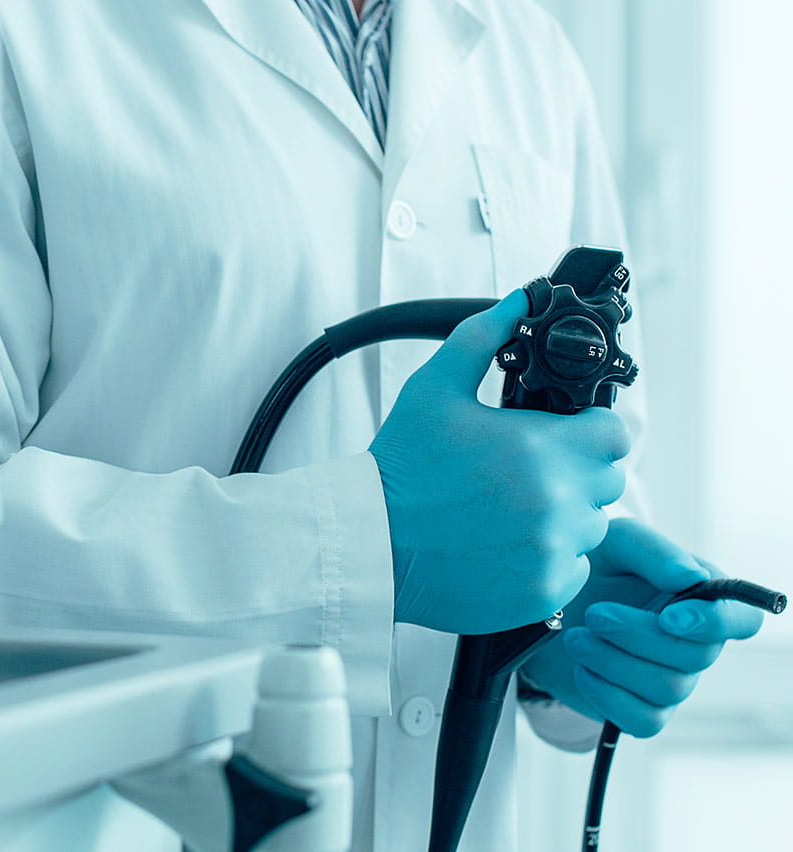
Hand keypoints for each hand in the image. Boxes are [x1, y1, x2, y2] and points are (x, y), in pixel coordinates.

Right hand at [370, 289, 631, 634]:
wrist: (366, 541)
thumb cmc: (398, 466)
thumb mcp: (434, 387)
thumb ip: (483, 336)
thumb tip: (520, 297)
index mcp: (542, 449)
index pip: (617, 435)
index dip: (590, 432)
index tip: (560, 438)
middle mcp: (557, 502)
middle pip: (608, 481)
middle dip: (575, 473)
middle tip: (523, 473)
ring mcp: (552, 551)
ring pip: (591, 528)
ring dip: (562, 518)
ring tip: (507, 512)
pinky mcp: (541, 591)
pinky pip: (571, 570)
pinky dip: (545, 560)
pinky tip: (500, 546)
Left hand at [520, 518, 765, 736]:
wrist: (545, 607)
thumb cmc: (591, 568)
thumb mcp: (614, 542)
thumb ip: (652, 551)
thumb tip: (690, 577)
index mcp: (701, 599)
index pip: (742, 620)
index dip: (715, 624)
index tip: (669, 617)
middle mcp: (695, 643)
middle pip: (696, 657)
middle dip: (638, 636)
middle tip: (594, 614)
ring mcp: (671, 680)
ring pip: (667, 688)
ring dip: (613, 661)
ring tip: (574, 637)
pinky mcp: (641, 709)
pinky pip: (644, 722)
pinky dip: (608, 696)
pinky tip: (582, 669)